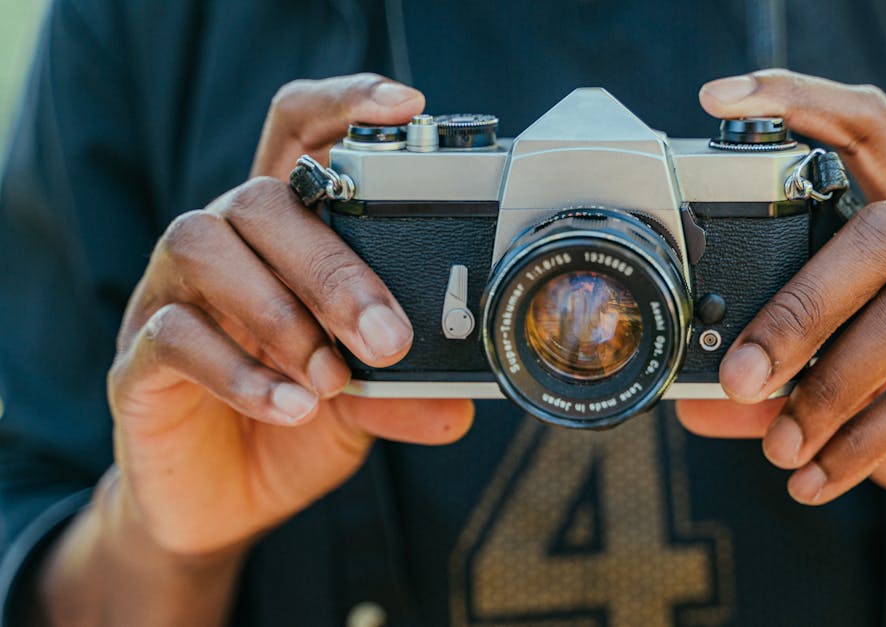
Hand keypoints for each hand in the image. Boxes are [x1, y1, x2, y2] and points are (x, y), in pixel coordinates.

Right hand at [107, 74, 472, 556]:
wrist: (223, 502)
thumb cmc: (296, 425)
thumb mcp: (364, 406)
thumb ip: (402, 392)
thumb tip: (460, 403)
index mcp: (282, 239)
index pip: (297, 136)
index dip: (344, 105)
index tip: (410, 107)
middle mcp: (223, 248)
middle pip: (261, 199)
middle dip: (333, 268)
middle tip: (389, 339)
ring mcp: (168, 297)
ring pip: (204, 246)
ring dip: (281, 314)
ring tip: (332, 379)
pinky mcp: (137, 360)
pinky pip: (172, 336)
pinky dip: (240, 372)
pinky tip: (292, 407)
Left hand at [676, 70, 885, 552]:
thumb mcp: (845, 392)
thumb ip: (777, 384)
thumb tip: (693, 398)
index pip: (871, 131)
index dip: (802, 100)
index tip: (723, 97)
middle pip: (883, 232)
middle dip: (796, 307)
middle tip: (740, 376)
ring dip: (825, 388)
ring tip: (782, 446)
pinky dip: (861, 443)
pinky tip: (820, 476)